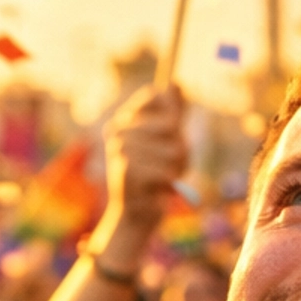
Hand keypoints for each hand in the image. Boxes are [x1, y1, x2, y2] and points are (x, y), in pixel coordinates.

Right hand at [93, 85, 188, 273]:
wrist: (135, 216)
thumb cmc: (154, 178)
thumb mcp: (167, 143)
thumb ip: (173, 113)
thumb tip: (177, 84)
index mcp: (126, 121)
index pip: (157, 94)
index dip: (174, 111)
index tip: (174, 130)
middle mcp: (119, 131)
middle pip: (172, 125)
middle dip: (180, 149)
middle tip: (169, 166)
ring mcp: (120, 150)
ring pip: (174, 149)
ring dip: (177, 169)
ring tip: (163, 180)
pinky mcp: (127, 171)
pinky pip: (167, 171)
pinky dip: (170, 184)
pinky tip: (158, 190)